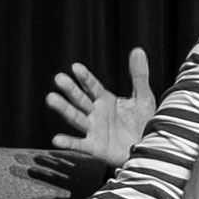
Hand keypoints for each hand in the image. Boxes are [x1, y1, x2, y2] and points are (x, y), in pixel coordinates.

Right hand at [47, 47, 155, 167]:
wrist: (148, 148)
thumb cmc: (143, 123)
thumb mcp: (143, 98)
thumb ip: (139, 76)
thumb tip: (138, 50)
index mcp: (105, 100)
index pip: (92, 86)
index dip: (85, 77)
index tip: (75, 67)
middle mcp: (96, 113)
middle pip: (80, 99)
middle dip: (70, 89)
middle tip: (59, 78)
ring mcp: (94, 129)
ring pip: (76, 117)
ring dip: (64, 109)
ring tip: (50, 98)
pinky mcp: (95, 147)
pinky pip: (80, 144)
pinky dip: (68, 142)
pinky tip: (56, 140)